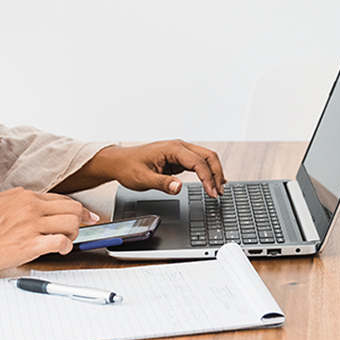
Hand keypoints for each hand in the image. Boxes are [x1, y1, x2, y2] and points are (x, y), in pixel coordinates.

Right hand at [0, 187, 96, 274]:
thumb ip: (16, 198)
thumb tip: (28, 198)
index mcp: (25, 197)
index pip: (61, 198)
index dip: (78, 208)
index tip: (86, 214)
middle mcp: (31, 207)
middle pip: (72, 208)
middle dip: (82, 218)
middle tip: (85, 227)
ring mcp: (32, 225)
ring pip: (71, 223)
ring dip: (75, 233)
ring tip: (67, 240)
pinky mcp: (31, 244)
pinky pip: (61, 241)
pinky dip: (67, 246)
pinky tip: (61, 250)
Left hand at [87, 140, 226, 197]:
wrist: (120, 162)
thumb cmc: (129, 167)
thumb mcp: (143, 179)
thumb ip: (162, 183)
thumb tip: (179, 187)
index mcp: (171, 148)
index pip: (198, 162)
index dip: (208, 179)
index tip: (212, 193)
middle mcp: (178, 146)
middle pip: (207, 156)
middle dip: (216, 174)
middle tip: (219, 192)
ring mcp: (180, 151)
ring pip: (205, 158)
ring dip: (214, 172)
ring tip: (219, 189)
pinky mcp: (178, 158)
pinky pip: (198, 163)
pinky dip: (207, 172)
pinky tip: (211, 182)